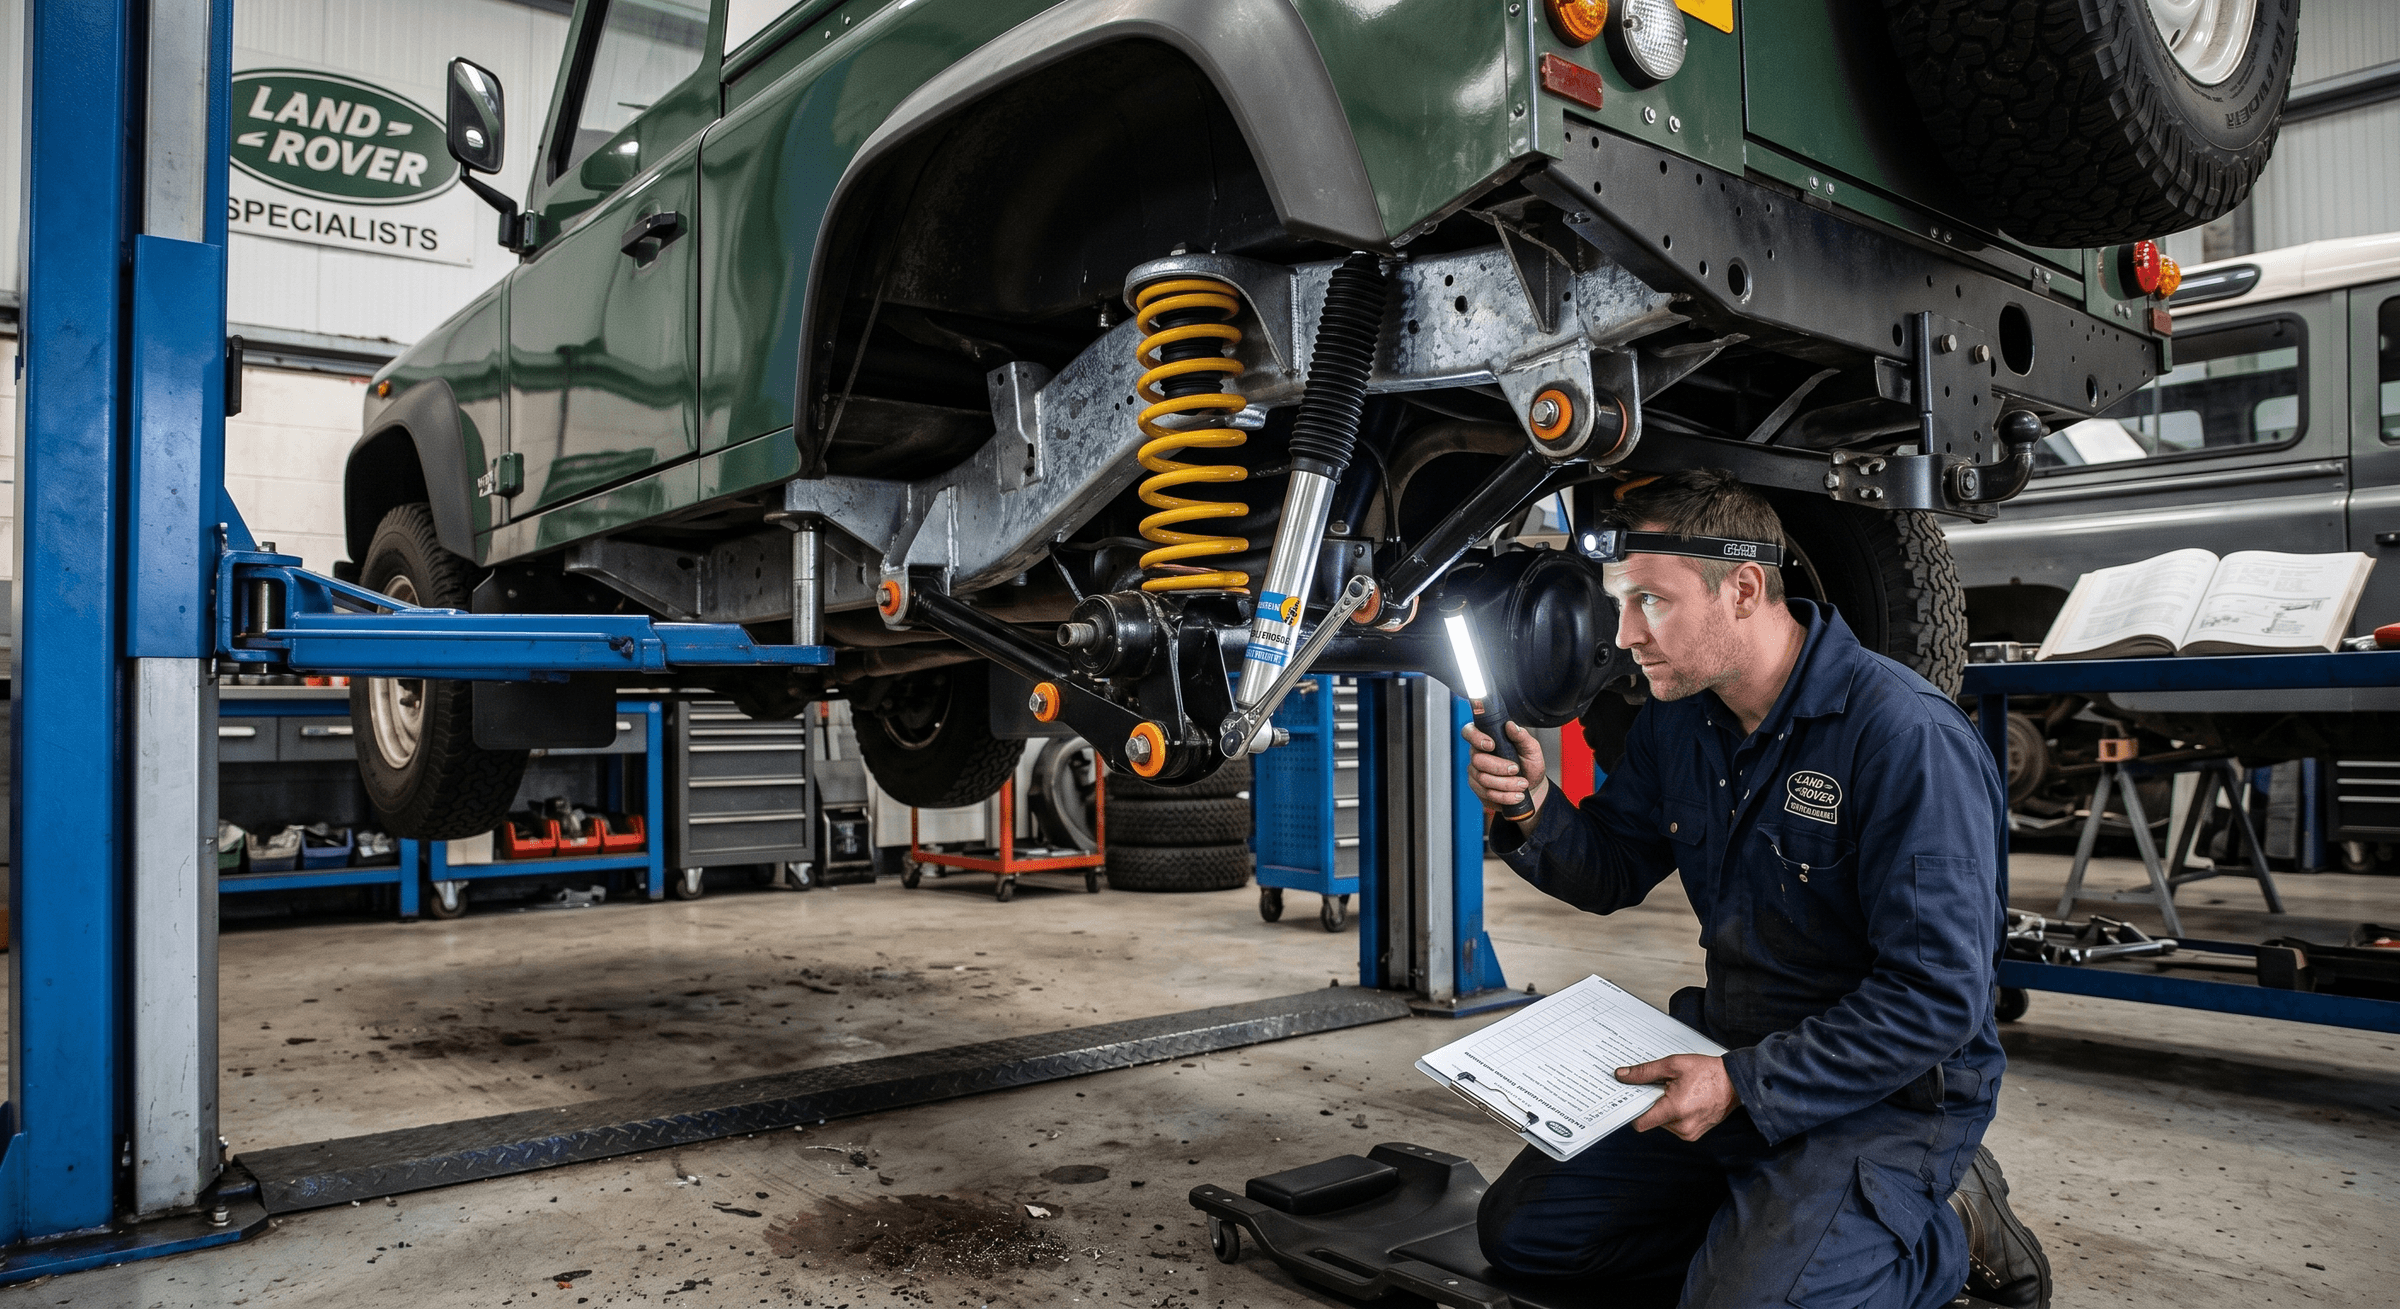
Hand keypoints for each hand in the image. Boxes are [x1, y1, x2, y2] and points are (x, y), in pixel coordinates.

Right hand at [1462, 720, 1547, 820]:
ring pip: (1483, 779)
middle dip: (1499, 767)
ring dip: (1505, 784)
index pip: (1470, 732)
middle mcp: (1478, 754)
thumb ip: (1522, 736)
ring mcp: (1476, 772)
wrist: (1532, 788)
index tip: (1492, 745)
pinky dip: (1504, 796)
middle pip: (1477, 760)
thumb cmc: (1529, 765)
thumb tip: (1510, 725)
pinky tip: (1516, 795)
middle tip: (1516, 769)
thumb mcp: (1531, 749)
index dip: (1476, 737)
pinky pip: (1487, 793)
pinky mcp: (1478, 789)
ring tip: (1522, 784)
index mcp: (1488, 738)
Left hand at [1617, 1054, 1738, 1141]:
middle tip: (1661, 1087)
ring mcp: (1689, 1133)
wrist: (1735, 1082)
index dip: (1632, 1110)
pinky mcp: (1694, 1134)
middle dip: (1651, 1104)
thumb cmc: (1706, 1072)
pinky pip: (1674, 1126)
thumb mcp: (1673, 1065)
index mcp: (1675, 1110)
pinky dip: (1673, 1114)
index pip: (1640, 1123)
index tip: (1630, 1098)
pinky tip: (1683, 1099)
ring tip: (1676, 1092)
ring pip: (1662, 1123)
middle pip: (1651, 1120)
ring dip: (1663, 1109)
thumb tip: (1621, 1076)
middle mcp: (1682, 1127)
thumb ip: (1645, 1072)